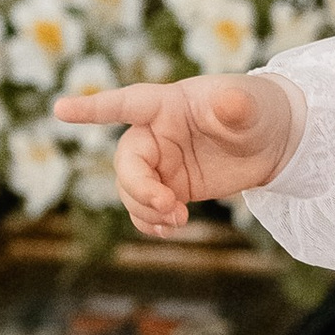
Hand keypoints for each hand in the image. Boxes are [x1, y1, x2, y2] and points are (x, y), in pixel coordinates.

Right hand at [52, 71, 297, 237]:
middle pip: (127, 162)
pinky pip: (144, 208)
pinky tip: (167, 230)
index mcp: (168, 105)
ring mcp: (161, 162)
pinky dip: (149, 222)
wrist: (274, 141)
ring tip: (179, 220)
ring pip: (131, 190)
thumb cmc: (259, 111)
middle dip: (140, 189)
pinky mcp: (170, 187)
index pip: (126, 103)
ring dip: (146, 210)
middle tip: (170, 207)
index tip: (60, 108)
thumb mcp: (251, 107)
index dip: (93, 107)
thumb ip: (236, 105)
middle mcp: (156, 133)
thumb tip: (228, 103)